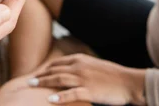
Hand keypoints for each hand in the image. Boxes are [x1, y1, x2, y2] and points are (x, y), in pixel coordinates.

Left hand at [28, 54, 145, 104]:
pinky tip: (50, 99)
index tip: (37, 73)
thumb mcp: (94, 65)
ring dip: (44, 82)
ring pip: (59, 79)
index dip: (46, 68)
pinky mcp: (89, 91)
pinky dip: (60, 96)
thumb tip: (70, 71)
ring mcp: (84, 79)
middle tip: (29, 80)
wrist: (129, 82)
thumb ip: (81, 67)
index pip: (58, 62)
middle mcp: (79, 67)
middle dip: (41, 75)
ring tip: (33, 85)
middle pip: (55, 70)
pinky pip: (71, 93)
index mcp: (80, 59)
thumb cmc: (114, 76)